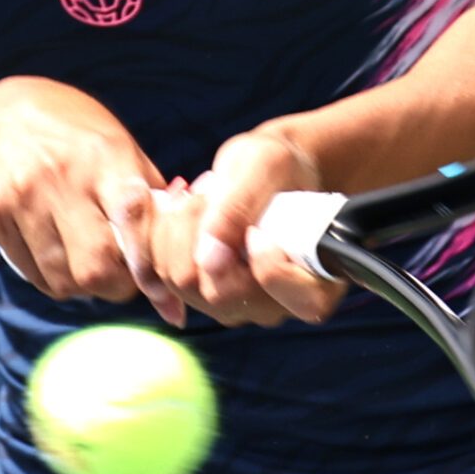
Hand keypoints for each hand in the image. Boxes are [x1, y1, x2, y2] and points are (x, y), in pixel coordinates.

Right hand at [0, 76, 180, 322]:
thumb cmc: (75, 136)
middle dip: (118, 285)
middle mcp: (63, 176)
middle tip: (123, 277)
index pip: (134, 222)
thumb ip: (151, 195)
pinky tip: (58, 256)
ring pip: (64, 280)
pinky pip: (33, 275)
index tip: (166, 296)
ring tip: (89, 263)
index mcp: (105, 155)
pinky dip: (54, 279)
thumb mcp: (118, 146)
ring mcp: (23, 196)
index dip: (151, 267)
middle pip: (97, 266)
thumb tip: (189, 248)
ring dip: (85, 287)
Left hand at [141, 127, 345, 327]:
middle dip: (201, 232)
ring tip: (201, 195)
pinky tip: (180, 205)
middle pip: (217, 293)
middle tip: (211, 191)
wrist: (266, 172)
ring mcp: (234, 304)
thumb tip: (210, 259)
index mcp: (314, 286)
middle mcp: (274, 307)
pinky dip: (160, 232)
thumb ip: (241, 209)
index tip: (258, 229)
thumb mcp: (264, 167)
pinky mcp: (201, 292)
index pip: (285, 301)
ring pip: (180, 281)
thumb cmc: (278, 166)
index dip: (267, 267)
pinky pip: (160, 271)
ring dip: (179, 227)